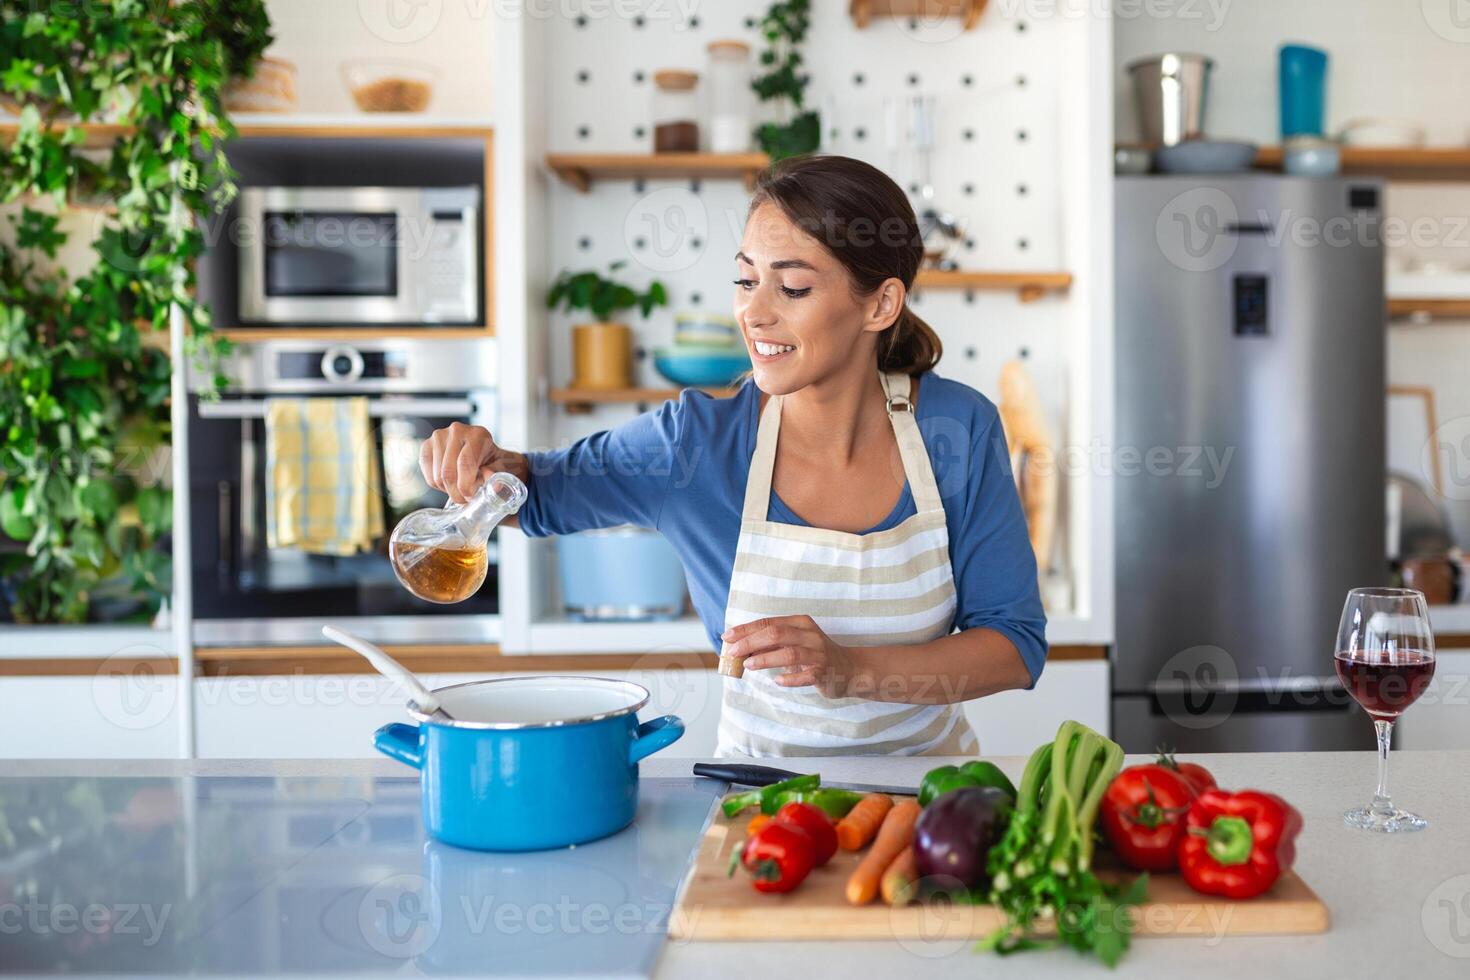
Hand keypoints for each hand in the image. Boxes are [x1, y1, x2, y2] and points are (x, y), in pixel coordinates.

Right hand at [419, 422, 527, 504]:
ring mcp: (439, 437)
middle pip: (448, 472)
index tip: (471, 497)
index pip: (465, 463)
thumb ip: (498, 476)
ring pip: (437, 477)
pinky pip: (428, 476)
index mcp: (478, 434)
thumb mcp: (502, 468)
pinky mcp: (427, 446)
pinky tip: (451, 481)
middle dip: (457, 493)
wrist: (484, 453)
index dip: (466, 486)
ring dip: (449, 490)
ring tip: (460, 487)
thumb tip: (494, 486)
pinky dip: (439, 486)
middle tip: (466, 499)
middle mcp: (457, 431)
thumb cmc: (494, 461)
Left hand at [721, 615, 864, 697]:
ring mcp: (818, 654)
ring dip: (765, 659)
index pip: (769, 622)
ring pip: (789, 653)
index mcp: (800, 623)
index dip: (746, 629)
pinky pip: (805, 676)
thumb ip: (772, 644)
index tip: (727, 636)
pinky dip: (790, 678)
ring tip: (749, 665)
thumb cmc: (815, 655)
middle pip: (776, 634)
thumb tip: (740, 647)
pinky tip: (777, 681)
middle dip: (750, 642)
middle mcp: (810, 635)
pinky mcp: (824, 673)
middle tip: (733, 652)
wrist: (850, 669)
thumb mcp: (795, 643)